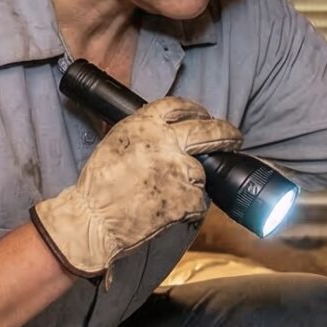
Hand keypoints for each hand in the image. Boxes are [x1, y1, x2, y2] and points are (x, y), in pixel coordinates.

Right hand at [33, 97, 241, 276]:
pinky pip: (197, 200)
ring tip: (167, 193)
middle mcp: (167, 143)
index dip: (196, 111)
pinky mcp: (187, 198)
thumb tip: (165, 130)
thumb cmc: (97, 185)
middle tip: (233, 138)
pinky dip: (188, 206)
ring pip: (201, 172)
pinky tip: (167, 209)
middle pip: (210, 131)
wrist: (93, 219)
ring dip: (191, 181)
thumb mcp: (115, 143)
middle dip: (226, 133)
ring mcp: (180, 171)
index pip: (180, 107)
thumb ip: (143, 133)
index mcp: (145, 124)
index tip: (204, 116)